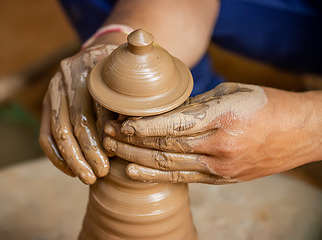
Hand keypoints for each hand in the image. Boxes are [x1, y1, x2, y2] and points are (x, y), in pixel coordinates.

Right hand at [39, 44, 116, 184]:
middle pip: (71, 123)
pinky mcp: (47, 103)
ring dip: (71, 160)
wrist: (100, 53)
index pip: (91, 110)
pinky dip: (57, 156)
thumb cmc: (122, 73)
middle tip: (99, 175)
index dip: (99, 139)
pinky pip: (45, 135)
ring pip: (56, 131)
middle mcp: (67, 77)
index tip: (110, 162)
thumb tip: (122, 139)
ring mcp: (53, 89)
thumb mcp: (128, 80)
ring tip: (87, 178)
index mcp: (90, 67)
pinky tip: (71, 171)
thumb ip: (126, 104)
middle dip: (85, 154)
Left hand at [103, 82, 320, 183]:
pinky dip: (157, 175)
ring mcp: (220, 167)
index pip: (171, 125)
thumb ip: (196, 105)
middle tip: (107, 135)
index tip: (120, 123)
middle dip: (131, 141)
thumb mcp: (229, 93)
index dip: (142, 127)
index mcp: (222, 118)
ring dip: (137, 158)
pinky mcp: (222, 179)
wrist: (300, 132)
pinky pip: (184, 178)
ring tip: (114, 152)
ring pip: (169, 166)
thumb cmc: (265, 105)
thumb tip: (163, 112)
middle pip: (165, 147)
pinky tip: (135, 171)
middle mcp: (219, 146)